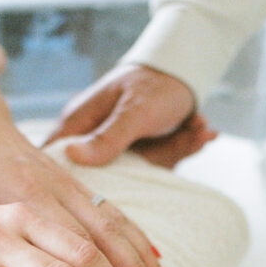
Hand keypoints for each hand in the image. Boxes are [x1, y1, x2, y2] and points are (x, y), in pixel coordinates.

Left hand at [0, 55, 164, 266]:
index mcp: (24, 204)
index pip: (65, 259)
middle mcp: (54, 192)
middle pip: (97, 247)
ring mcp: (70, 185)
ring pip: (114, 227)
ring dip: (138, 265)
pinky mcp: (78, 181)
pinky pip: (114, 212)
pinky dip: (137, 238)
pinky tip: (155, 260)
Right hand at [45, 64, 213, 166]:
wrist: (183, 69)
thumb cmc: (154, 83)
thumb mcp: (134, 112)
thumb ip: (107, 137)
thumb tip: (72, 156)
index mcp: (81, 122)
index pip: (59, 158)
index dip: (69, 181)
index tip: (98, 197)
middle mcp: (97, 138)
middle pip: (107, 174)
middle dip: (151, 161)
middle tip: (184, 143)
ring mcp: (120, 148)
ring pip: (142, 170)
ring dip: (178, 150)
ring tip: (204, 129)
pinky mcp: (142, 153)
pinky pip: (161, 162)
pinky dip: (184, 147)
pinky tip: (205, 130)